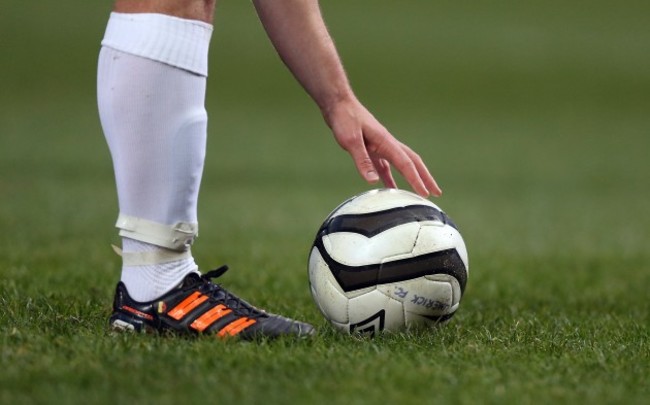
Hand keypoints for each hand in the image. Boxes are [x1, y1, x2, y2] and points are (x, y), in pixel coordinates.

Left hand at [324, 98, 441, 197]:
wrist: (338, 104)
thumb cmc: (345, 119)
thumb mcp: (351, 141)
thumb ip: (362, 161)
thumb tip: (373, 181)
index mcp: (386, 142)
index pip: (406, 164)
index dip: (416, 180)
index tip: (425, 194)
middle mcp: (387, 144)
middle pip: (412, 162)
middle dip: (425, 178)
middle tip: (436, 192)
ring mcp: (381, 146)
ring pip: (402, 164)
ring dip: (412, 178)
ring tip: (421, 193)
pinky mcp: (372, 148)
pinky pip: (386, 166)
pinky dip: (391, 178)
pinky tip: (391, 189)